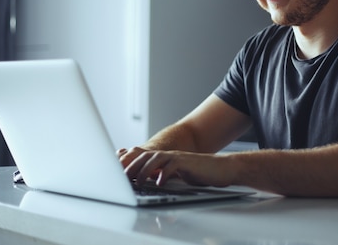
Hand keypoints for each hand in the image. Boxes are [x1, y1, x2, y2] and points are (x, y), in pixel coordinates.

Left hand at [118, 148, 235, 187]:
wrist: (219, 168)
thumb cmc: (198, 173)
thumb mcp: (177, 174)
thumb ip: (163, 174)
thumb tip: (147, 182)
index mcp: (164, 158)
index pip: (143, 158)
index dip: (130, 164)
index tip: (118, 173)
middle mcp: (168, 155)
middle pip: (145, 156)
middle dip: (132, 166)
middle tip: (123, 178)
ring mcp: (177, 157)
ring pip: (156, 159)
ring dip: (145, 170)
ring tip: (138, 181)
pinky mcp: (186, 162)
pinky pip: (172, 166)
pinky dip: (164, 173)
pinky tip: (160, 182)